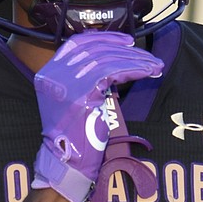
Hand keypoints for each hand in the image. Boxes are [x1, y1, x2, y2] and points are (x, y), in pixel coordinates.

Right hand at [31, 31, 163, 201]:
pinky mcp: (82, 96)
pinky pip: (113, 73)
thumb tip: (114, 56)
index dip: (103, 38)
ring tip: (153, 65)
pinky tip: (147, 72)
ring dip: (135, 60)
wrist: (65, 163)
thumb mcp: (72, 98)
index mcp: (48, 73)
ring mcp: (66, 84)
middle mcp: (54, 75)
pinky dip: (134, 69)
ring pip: (106, 60)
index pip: (77, 43)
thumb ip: (83, 76)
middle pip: (94, 50)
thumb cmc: (75, 134)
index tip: (125, 40)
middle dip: (124, 49)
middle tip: (146, 55)